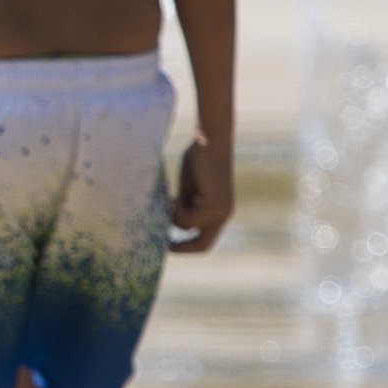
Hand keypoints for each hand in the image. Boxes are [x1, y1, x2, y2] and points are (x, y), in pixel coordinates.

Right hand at [169, 136, 234, 252]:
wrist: (210, 140)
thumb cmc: (198, 159)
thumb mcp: (189, 190)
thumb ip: (185, 207)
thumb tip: (171, 224)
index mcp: (220, 212)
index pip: (206, 241)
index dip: (187, 247)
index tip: (168, 244)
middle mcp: (224, 215)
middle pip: (204, 245)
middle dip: (182, 248)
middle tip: (163, 244)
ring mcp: (221, 211)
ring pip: (189, 228)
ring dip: (174, 216)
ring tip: (171, 199)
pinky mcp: (214, 204)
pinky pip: (189, 219)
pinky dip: (177, 209)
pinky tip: (177, 195)